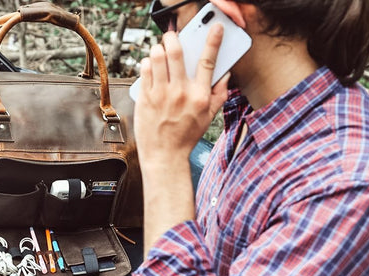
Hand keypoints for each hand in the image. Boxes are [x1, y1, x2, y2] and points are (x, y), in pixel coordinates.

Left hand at [134, 24, 229, 167]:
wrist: (164, 155)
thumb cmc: (186, 137)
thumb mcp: (209, 117)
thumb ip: (219, 94)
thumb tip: (225, 75)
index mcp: (200, 96)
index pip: (208, 61)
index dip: (213, 40)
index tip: (215, 28)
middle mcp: (180, 92)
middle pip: (177, 52)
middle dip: (174, 38)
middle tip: (172, 36)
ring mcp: (161, 94)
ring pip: (157, 57)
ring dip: (158, 48)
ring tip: (160, 51)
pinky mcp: (145, 97)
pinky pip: (144, 70)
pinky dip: (147, 62)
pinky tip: (150, 65)